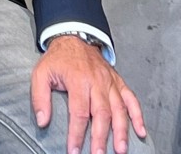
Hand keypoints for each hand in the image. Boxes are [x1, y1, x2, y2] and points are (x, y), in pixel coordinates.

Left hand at [31, 34, 146, 153]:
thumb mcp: (40, 73)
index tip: (74, 150)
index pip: (79, 112)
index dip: (77, 134)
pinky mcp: (118, 81)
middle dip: (100, 137)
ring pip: (119, 109)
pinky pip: (131, 99)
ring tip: (120, 149)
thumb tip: (43, 121)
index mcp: (77, 80)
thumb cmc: (57, 59)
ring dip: (121, 131)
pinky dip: (137, 115)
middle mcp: (97, 81)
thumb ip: (40, 97)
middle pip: (101, 114)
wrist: (73, 38)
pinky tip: (140, 131)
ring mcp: (109, 82)